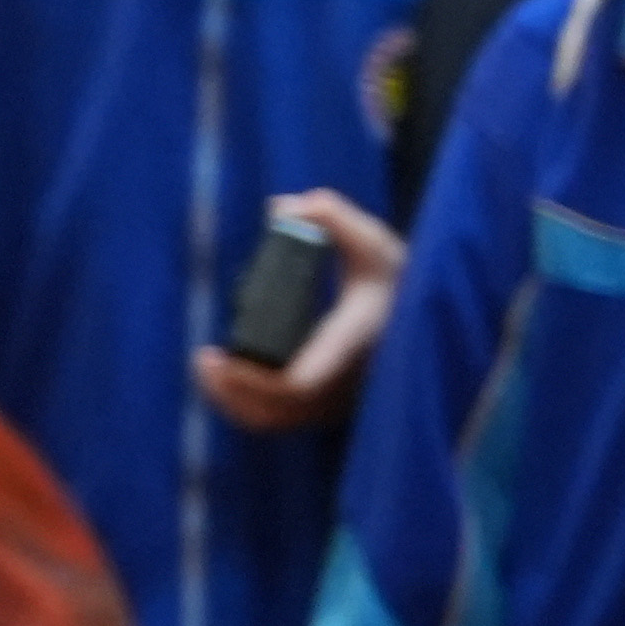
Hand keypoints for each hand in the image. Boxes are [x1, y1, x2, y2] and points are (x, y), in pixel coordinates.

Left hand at [195, 188, 406, 433]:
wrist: (421, 321)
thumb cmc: (396, 282)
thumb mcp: (376, 244)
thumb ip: (338, 219)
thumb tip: (285, 206)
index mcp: (352, 344)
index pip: (301, 380)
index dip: (257, 378)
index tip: (223, 356)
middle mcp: (343, 382)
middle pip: (278, 408)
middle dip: (233, 389)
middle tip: (204, 358)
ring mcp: (333, 399)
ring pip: (275, 419)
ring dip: (234, 400)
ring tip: (206, 367)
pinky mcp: (323, 405)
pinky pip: (278, 419)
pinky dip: (244, 405)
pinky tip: (224, 379)